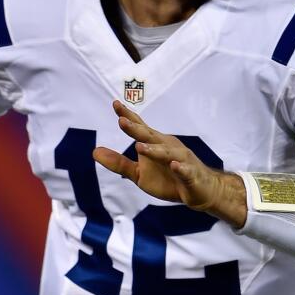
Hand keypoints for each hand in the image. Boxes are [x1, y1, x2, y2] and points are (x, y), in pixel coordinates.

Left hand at [93, 101, 247, 226]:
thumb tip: (94, 152)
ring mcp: (180, 159)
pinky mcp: (191, 175)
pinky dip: (180, 167)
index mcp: (154, 143)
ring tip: (139, 146)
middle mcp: (167, 146)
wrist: (200, 190)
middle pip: (150, 136)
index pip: (140, 128)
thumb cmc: (168, 178)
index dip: (128, 116)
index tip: (115, 104)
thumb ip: (118, 163)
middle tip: (121, 120)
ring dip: (154, 149)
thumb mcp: (139, 174)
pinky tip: (174, 165)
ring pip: (166, 153)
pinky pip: (185, 170)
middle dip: (136, 128)